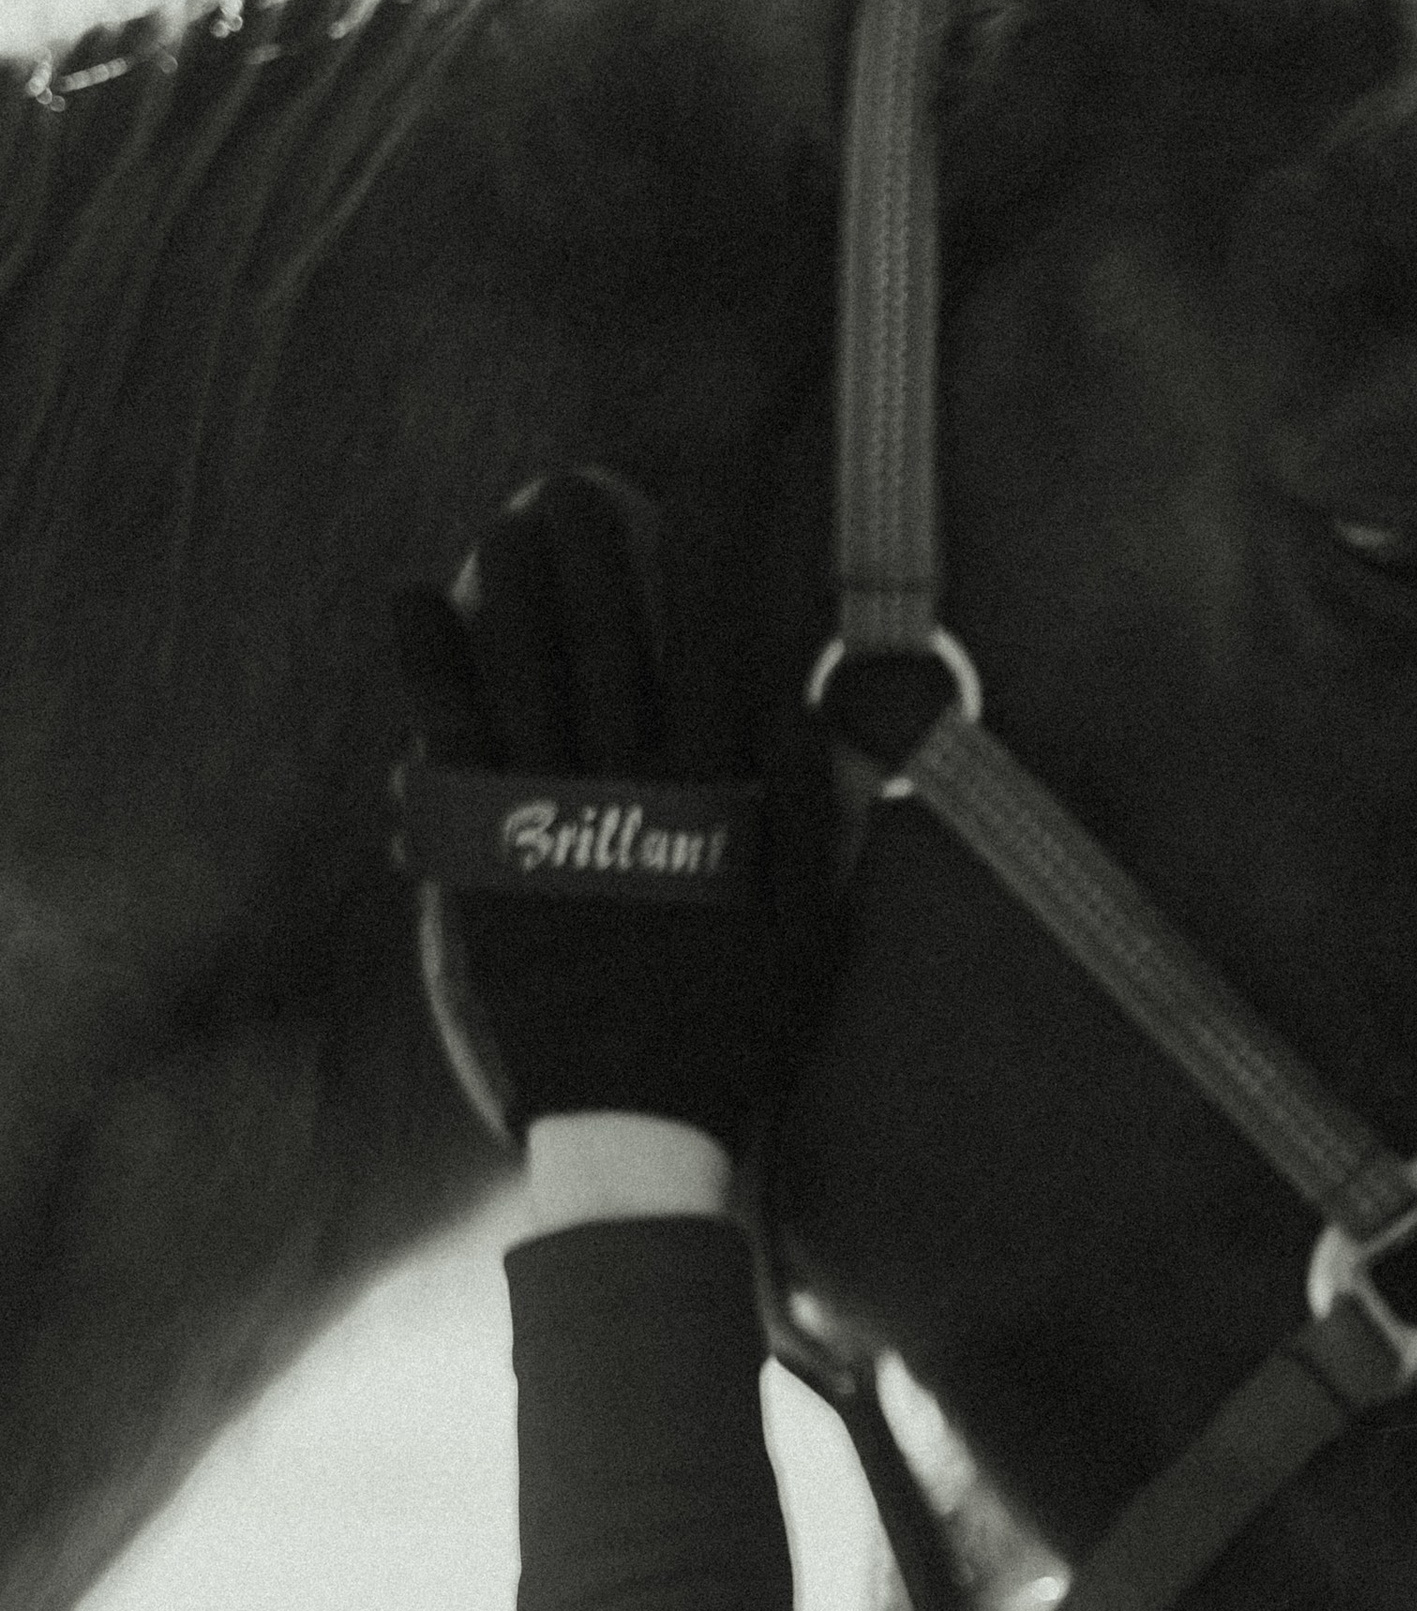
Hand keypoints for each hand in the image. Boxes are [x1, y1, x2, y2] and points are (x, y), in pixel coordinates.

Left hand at [392, 473, 795, 1150]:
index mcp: (713, 812)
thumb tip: (798, 704)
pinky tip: (412, 603)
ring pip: (527, 681)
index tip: (693, 515)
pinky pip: (453, 744)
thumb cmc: (736, 1029)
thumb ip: (807, 816)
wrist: (637, 1121)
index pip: (711, 670)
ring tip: (501, 521)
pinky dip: (431, 672)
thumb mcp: (809, 931)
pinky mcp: (487, 858)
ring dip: (512, 593)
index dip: (702, 585)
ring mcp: (548, 826)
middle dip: (594, 565)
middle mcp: (626, 801)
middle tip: (575, 489)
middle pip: (609, 653)